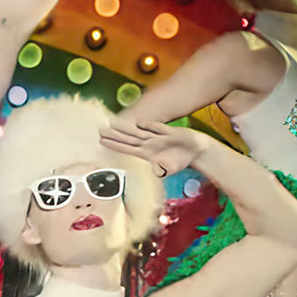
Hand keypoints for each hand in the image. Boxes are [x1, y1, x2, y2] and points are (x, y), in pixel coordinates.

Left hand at [100, 120, 220, 177]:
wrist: (197, 149)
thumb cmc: (181, 159)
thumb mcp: (170, 168)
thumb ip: (161, 170)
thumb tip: (156, 173)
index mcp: (148, 153)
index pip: (127, 148)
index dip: (115, 145)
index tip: (101, 141)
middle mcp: (150, 143)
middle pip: (129, 138)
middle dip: (114, 134)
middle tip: (100, 129)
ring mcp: (159, 137)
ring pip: (140, 132)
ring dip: (127, 128)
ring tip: (112, 122)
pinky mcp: (170, 132)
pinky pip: (159, 129)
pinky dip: (150, 126)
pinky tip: (139, 123)